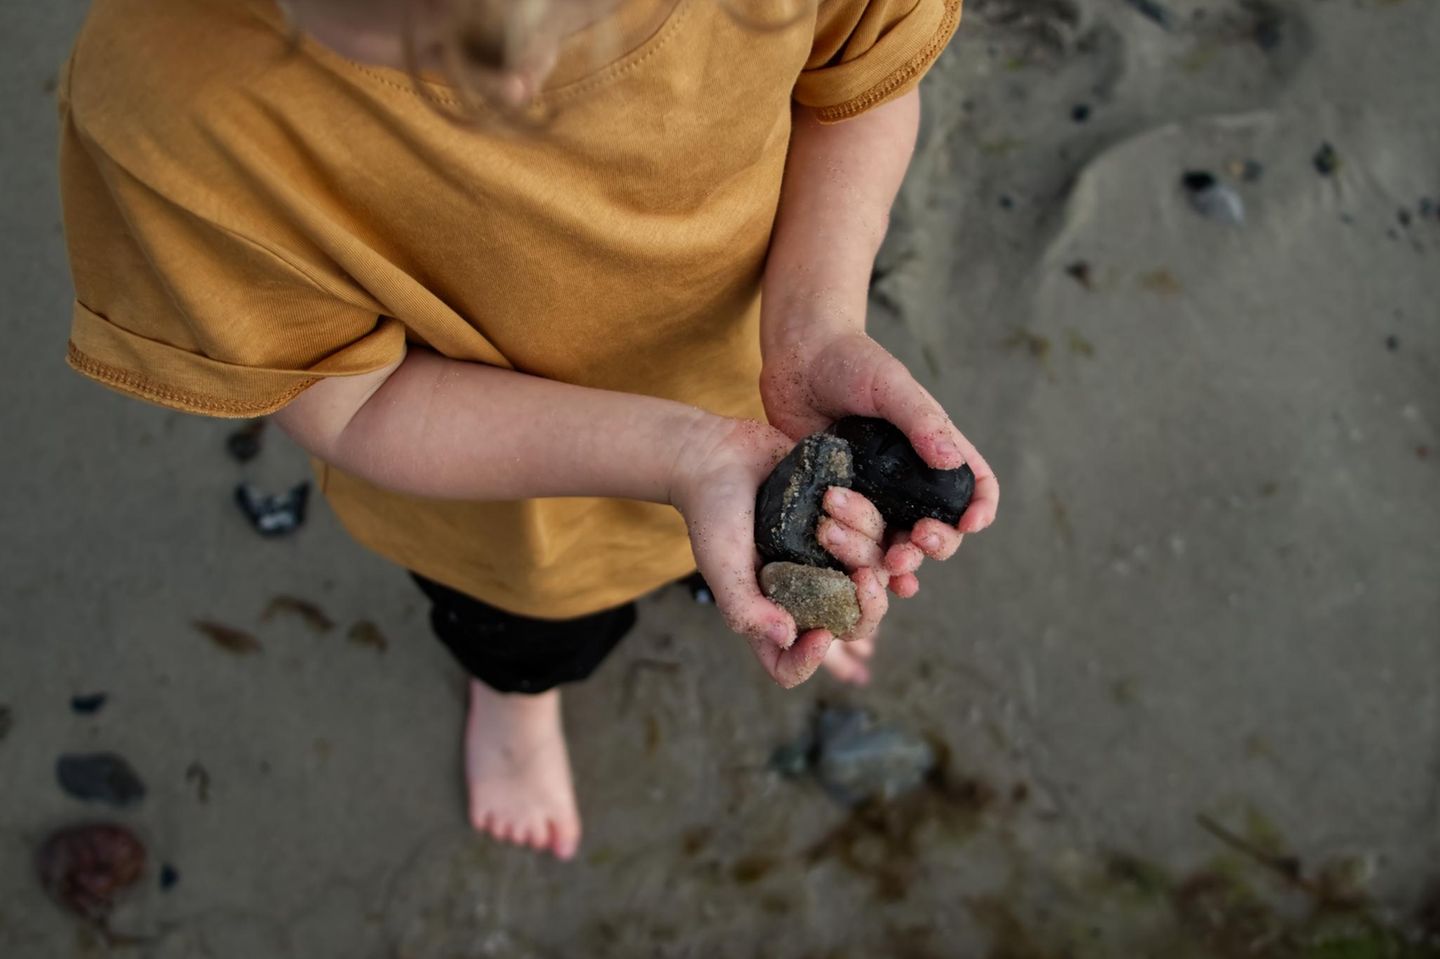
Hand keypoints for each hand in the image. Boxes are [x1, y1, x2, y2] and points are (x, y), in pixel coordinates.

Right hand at [668, 415, 887, 687]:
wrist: (721, 453)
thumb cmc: (712, 512)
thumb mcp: (719, 562)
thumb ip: (744, 606)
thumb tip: (787, 636)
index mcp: (770, 612)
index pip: (789, 663)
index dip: (809, 661)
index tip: (821, 635)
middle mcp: (805, 594)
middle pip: (851, 627)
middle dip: (866, 607)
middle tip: (863, 579)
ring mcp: (828, 561)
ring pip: (872, 578)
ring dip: (863, 548)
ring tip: (831, 507)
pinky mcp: (846, 526)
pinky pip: (879, 539)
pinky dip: (873, 525)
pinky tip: (860, 508)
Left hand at [760, 329, 999, 586]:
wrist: (796, 360)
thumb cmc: (851, 361)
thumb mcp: (891, 386)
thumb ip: (921, 421)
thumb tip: (953, 464)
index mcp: (935, 451)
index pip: (975, 488)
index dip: (979, 509)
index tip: (970, 523)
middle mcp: (909, 482)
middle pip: (939, 530)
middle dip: (932, 545)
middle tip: (912, 545)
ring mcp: (874, 497)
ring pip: (894, 545)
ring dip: (890, 559)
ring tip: (875, 559)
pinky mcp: (837, 507)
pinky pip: (855, 546)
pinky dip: (860, 567)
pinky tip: (860, 580)